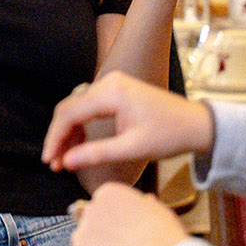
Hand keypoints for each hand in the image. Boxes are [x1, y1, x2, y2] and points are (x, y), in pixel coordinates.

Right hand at [43, 69, 215, 175]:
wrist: (198, 124)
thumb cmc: (170, 135)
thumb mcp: (133, 148)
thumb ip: (96, 153)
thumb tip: (65, 163)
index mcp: (110, 93)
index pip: (69, 114)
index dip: (55, 139)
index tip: (48, 161)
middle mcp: (107, 82)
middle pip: (69, 108)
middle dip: (59, 137)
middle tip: (54, 163)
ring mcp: (111, 84)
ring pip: (76, 108)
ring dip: (69, 133)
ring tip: (65, 159)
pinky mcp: (115, 90)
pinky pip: (89, 107)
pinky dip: (81, 126)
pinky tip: (80, 145)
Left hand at [63, 181, 189, 245]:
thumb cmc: (167, 239)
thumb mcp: (158, 212)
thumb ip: (144, 206)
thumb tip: (146, 201)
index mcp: (109, 193)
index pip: (102, 209)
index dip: (114, 227)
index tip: (128, 238)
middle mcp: (91, 208)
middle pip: (89, 226)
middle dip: (102, 241)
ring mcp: (82, 231)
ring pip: (80, 245)